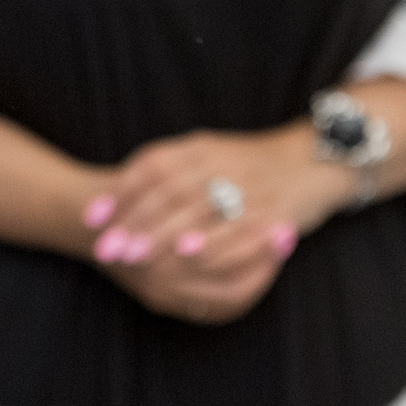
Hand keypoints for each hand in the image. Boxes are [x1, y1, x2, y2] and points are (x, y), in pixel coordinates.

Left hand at [82, 125, 355, 323]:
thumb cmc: (247, 164)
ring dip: (166, 236)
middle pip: (171, 191)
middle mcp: (222, 163)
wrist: (313, 160)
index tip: (92, 219)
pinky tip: (189, 258)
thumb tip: (115, 195)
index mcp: (200, 148)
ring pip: (201, 211)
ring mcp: (250, 187)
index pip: (151, 167)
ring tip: (136, 257)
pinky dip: (214, 243)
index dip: (120, 192)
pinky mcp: (276, 212)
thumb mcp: (205, 156)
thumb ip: (166, 171)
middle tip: (107, 249)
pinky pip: (241, 229)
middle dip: (136, 223)